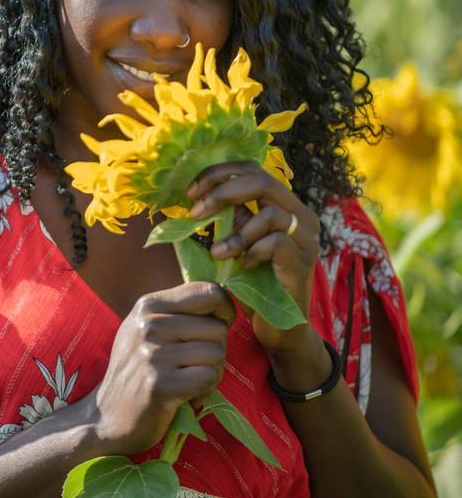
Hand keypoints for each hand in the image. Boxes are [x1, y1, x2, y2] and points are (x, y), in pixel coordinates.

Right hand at [93, 282, 234, 454]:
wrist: (108, 417)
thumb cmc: (137, 371)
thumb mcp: (147, 329)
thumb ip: (179, 311)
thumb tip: (222, 300)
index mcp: (149, 305)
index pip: (208, 291)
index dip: (225, 309)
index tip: (221, 325)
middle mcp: (150, 325)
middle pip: (218, 328)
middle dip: (216, 350)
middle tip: (193, 368)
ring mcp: (154, 355)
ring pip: (217, 354)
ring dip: (212, 374)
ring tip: (188, 383)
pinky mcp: (160, 385)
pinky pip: (208, 378)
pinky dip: (205, 392)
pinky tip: (187, 397)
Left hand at [188, 161, 319, 359]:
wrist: (279, 328)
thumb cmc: (255, 284)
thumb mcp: (237, 244)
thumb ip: (231, 219)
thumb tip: (204, 195)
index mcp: (284, 205)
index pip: (253, 169)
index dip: (221, 173)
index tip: (192, 191)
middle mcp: (301, 216)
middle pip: (263, 180)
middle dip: (223, 192)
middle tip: (197, 211)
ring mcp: (306, 238)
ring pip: (270, 213)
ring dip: (236, 232)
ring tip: (217, 253)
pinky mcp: (303, 260)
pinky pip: (276, 242)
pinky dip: (252, 251)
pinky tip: (242, 266)